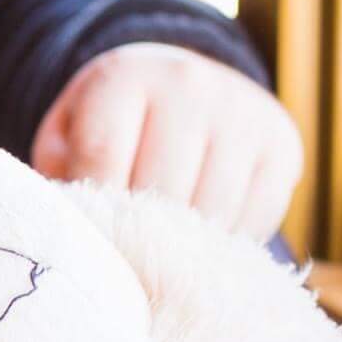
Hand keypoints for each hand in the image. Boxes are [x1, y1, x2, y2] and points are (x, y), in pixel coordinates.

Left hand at [31, 42, 303, 239]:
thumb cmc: (110, 127)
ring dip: (183, 248)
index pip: (103, 158)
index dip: (92, 212)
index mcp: (125, 76)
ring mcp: (243, 112)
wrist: (177, 86)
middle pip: (160, 189)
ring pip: (210, 212)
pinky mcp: (281, 146)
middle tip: (123, 264)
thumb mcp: (67, 138)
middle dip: (137, 235)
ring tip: (160, 259)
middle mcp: (190, 85)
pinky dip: (226, 244)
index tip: (86, 245)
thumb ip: (59, 177)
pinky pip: (255, 218)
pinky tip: (200, 243)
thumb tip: (67, 238)